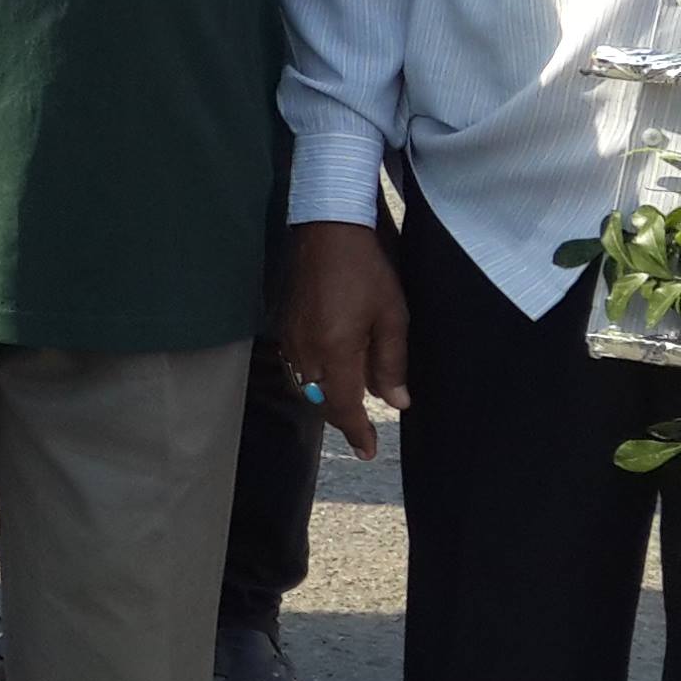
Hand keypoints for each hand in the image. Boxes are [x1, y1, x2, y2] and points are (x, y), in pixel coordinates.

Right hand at [284, 218, 408, 458]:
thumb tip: (396, 402)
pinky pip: (297, 364)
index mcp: (334, 351)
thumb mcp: (392, 317)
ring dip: (326, 397)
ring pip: (305, 384)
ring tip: (349, 402)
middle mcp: (305, 351)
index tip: (368, 452)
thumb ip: (391, 363)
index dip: (356, 432)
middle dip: (341, 417)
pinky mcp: (283, 322)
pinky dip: (313, 376)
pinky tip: (329, 370)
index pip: (343, 406)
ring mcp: (290, 337)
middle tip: (361, 431)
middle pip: (319, 400)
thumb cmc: (367, 270)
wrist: (327, 228)